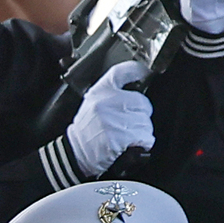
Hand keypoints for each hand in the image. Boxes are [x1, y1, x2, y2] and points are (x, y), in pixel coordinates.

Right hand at [66, 60, 155, 174]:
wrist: (76, 152)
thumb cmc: (87, 128)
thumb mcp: (93, 102)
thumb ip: (112, 93)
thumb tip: (137, 85)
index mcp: (99, 91)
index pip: (121, 72)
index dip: (137, 70)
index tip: (146, 72)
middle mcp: (106, 103)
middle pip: (142, 102)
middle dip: (142, 113)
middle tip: (132, 121)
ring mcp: (113, 120)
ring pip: (146, 122)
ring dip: (143, 130)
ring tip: (129, 134)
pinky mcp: (119, 138)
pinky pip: (145, 137)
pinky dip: (144, 142)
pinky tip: (133, 143)